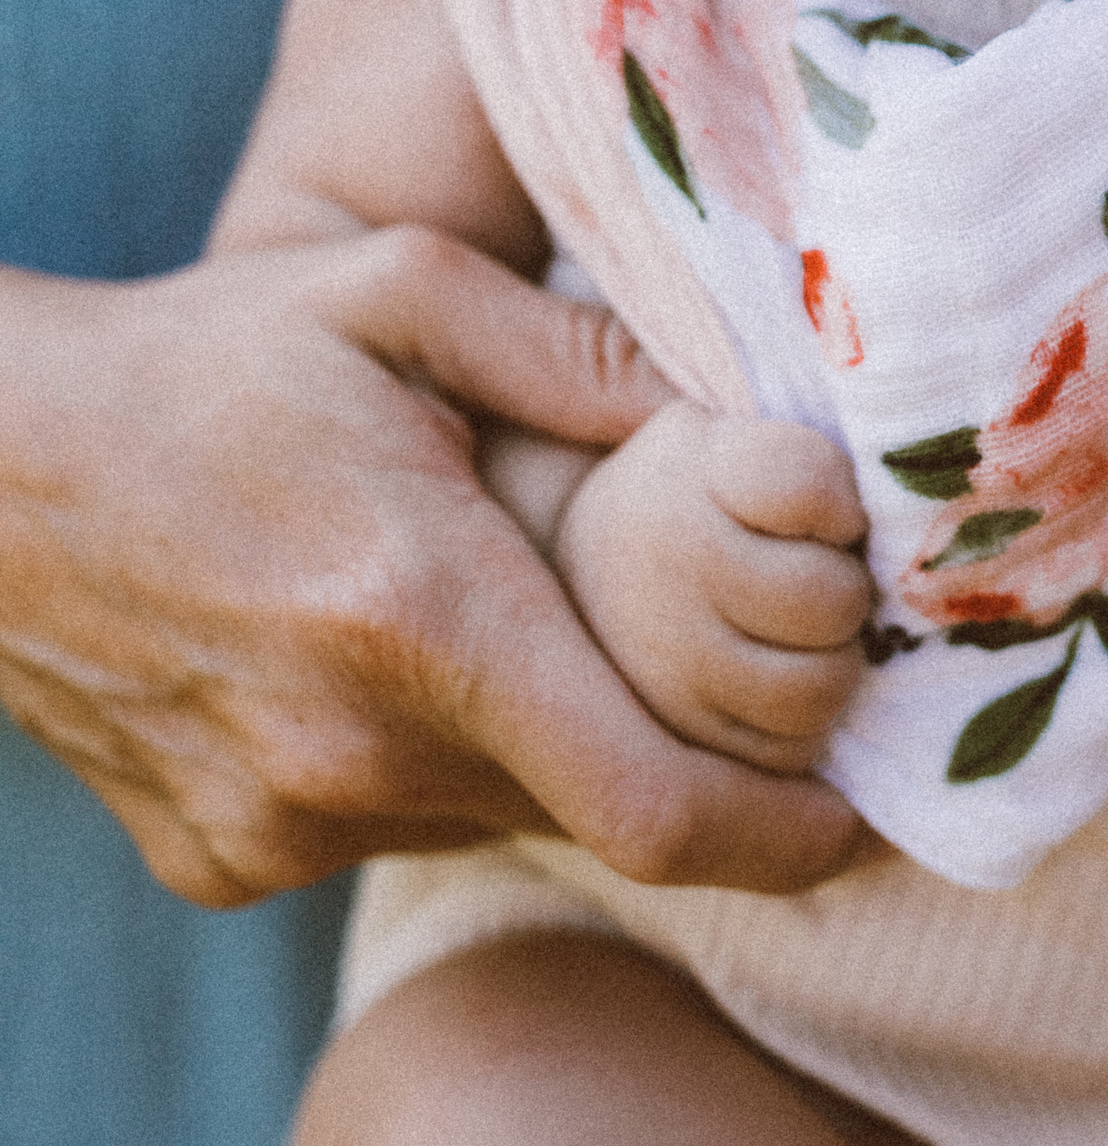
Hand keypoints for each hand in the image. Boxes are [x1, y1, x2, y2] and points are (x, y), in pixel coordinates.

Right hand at [0, 232, 863, 907]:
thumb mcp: (403, 289)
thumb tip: (744, 415)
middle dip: (682, 755)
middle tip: (727, 671)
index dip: (783, 833)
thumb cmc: (209, 360)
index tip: (860, 820)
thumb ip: (583, 353)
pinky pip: (399, 827)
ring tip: (529, 619)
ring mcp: (279, 824)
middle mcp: (353, 752)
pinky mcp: (227, 856)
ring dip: (552, 740)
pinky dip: (446, 763)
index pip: (653, 801)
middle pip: (591, 804)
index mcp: (421, 615)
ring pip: (499, 816)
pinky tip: (408, 659)